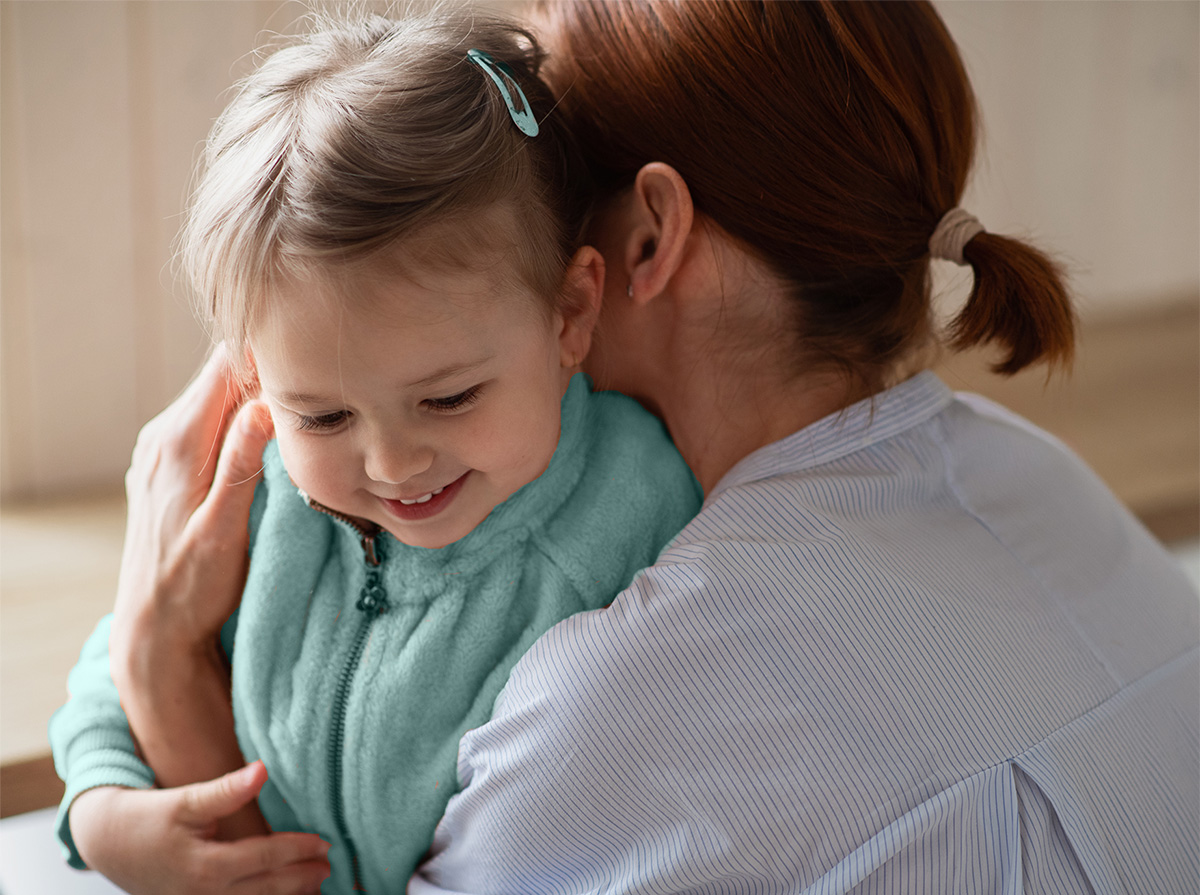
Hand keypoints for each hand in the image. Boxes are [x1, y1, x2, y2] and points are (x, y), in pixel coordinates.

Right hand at [71, 763, 329, 894]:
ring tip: (316, 885)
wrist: (108, 844)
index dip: (297, 850)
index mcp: (206, 867)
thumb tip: (263, 769)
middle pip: (266, 889)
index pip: (265, 859)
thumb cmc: (149, 817)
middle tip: (329, 865)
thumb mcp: (186, 800)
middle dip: (301, 879)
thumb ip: (226, 789)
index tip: (324, 842)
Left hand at [106, 346, 275, 806]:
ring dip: (259, 400)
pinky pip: (209, 425)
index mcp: (178, 442)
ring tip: (307, 413)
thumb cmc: (193, 587)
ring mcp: (161, 451)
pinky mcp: (167, 467)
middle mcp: (163, 437)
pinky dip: (241, 423)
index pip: (226, 366)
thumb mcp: (224, 529)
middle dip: (271, 376)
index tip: (316, 367)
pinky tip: (270, 442)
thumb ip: (241, 463)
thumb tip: (264, 406)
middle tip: (325, 389)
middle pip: (223, 377)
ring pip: (218, 400)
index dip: (272, 358)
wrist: (153, 631)